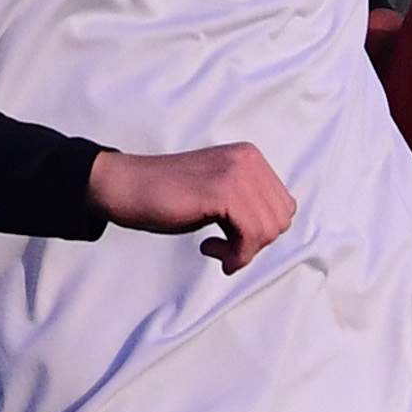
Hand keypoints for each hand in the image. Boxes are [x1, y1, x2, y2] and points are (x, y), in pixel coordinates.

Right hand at [88, 141, 295, 273]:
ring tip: (213, 248)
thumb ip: (248, 203)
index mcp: (250, 158)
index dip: (260, 232)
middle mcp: (248, 160)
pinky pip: (251, 235)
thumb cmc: (168, 196)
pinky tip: (207, 247)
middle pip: (280, 220)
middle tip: (222, 247)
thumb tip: (274, 230)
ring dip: (242, 252)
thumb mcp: (219, 194)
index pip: (284, 207)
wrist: (127, 186)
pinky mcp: (223, 191)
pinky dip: (235, 254)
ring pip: (268, 231)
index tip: (231, 237)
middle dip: (253, 244)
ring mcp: (237, 173)